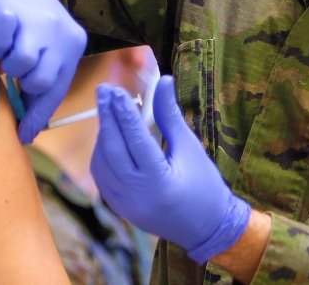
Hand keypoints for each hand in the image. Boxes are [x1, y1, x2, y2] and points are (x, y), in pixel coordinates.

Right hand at [0, 0, 86, 143]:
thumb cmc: (30, 21)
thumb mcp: (45, 49)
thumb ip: (40, 82)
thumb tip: (28, 132)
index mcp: (72, 46)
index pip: (57, 90)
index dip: (38, 115)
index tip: (24, 134)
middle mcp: (60, 34)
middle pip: (40, 81)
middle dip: (22, 82)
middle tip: (15, 69)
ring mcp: (37, 22)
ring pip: (21, 64)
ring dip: (6, 63)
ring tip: (6, 51)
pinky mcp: (12, 11)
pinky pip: (1, 41)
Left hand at [91, 76, 250, 263]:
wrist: (207, 227)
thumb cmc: (204, 184)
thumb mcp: (189, 147)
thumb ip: (169, 115)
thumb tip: (163, 82)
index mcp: (160, 181)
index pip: (136, 140)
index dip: (124, 112)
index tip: (116, 90)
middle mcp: (138, 195)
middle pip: (113, 149)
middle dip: (106, 116)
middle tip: (104, 90)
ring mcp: (125, 205)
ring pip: (103, 163)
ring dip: (103, 134)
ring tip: (108, 110)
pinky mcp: (119, 208)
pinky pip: (102, 177)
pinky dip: (102, 154)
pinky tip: (108, 136)